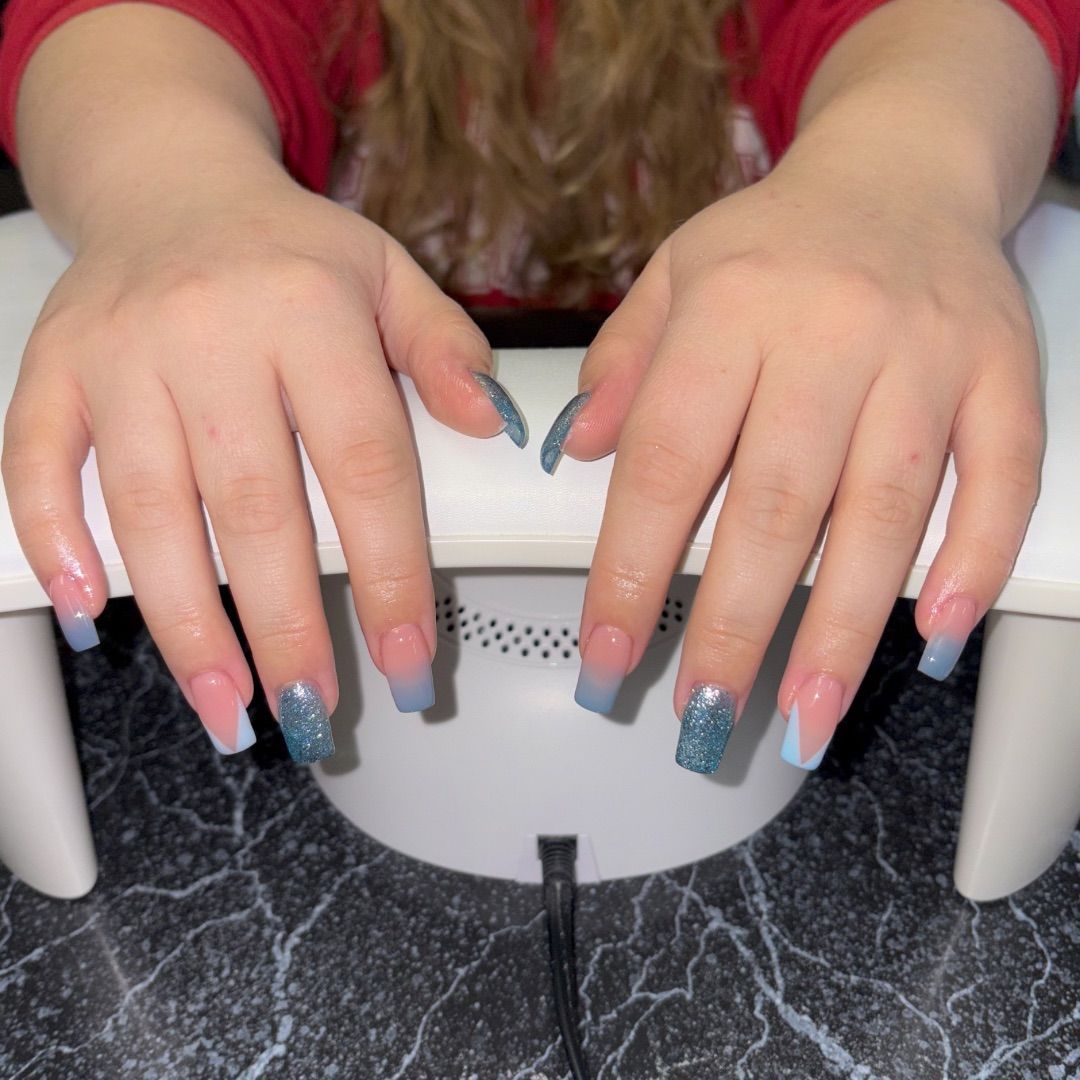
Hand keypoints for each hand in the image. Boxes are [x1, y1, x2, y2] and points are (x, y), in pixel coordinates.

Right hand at [3, 176, 522, 759]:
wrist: (170, 182)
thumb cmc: (289, 248)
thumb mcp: (387, 274)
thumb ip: (444, 349)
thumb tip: (494, 428)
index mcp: (310, 314)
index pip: (364, 466)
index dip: (390, 575)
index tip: (407, 664)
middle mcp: (212, 335)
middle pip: (256, 509)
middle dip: (286, 627)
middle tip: (309, 713)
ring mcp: (122, 354)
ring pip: (151, 509)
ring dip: (185, 621)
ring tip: (225, 704)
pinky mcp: (54, 368)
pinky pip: (38, 461)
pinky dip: (56, 541)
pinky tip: (91, 615)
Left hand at [546, 170, 1040, 770]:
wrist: (903, 167)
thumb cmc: (776, 241)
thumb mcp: (673, 274)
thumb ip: (622, 363)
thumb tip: (578, 454)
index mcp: (729, 308)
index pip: (666, 463)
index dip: (632, 571)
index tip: (607, 654)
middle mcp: (829, 332)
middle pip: (776, 505)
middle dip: (737, 627)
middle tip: (704, 715)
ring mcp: (926, 354)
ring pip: (886, 511)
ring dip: (845, 630)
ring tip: (803, 716)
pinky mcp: (1000, 372)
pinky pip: (1000, 474)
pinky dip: (974, 559)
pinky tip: (935, 633)